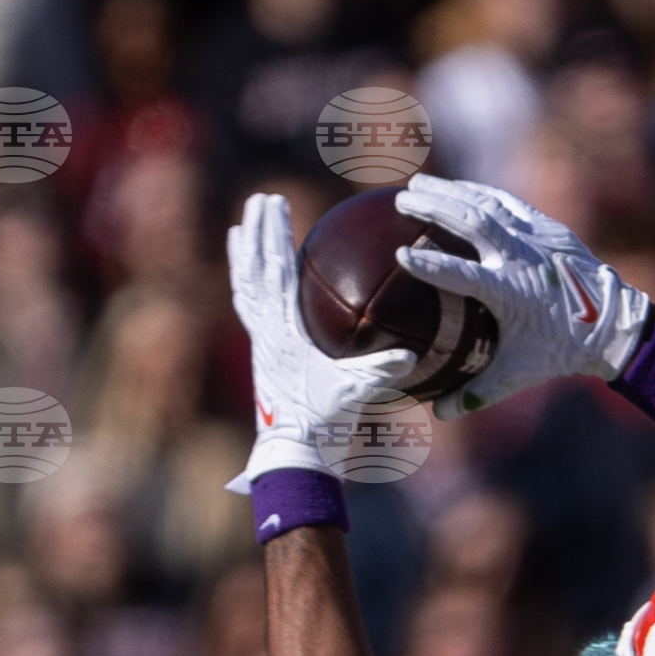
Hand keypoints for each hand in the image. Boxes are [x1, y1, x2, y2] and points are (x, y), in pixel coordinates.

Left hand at [225, 191, 414, 486]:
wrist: (295, 456)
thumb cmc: (324, 425)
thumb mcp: (354, 394)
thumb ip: (380, 372)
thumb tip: (411, 355)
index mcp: (284, 332)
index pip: (278, 272)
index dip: (276, 236)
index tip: (276, 203)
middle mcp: (266, 332)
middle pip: (257, 270)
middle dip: (259, 232)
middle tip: (261, 199)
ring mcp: (261, 344)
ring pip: (247, 288)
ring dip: (246, 256)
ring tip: (242, 227)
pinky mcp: (262, 356)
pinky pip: (250, 311)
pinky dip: (248, 287)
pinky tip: (252, 277)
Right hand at [396, 174, 652, 413]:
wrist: (614, 324)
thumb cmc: (562, 350)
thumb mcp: (519, 373)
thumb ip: (477, 392)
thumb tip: (438, 414)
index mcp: (512, 292)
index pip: (463, 275)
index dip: (431, 264)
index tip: (400, 253)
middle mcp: (523, 258)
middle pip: (472, 221)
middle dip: (434, 206)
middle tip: (400, 200)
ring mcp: (536, 238)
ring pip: (488, 204)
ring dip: (450, 191)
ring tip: (417, 184)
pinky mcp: (548, 227)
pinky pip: (508, 203)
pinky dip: (480, 193)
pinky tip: (459, 188)